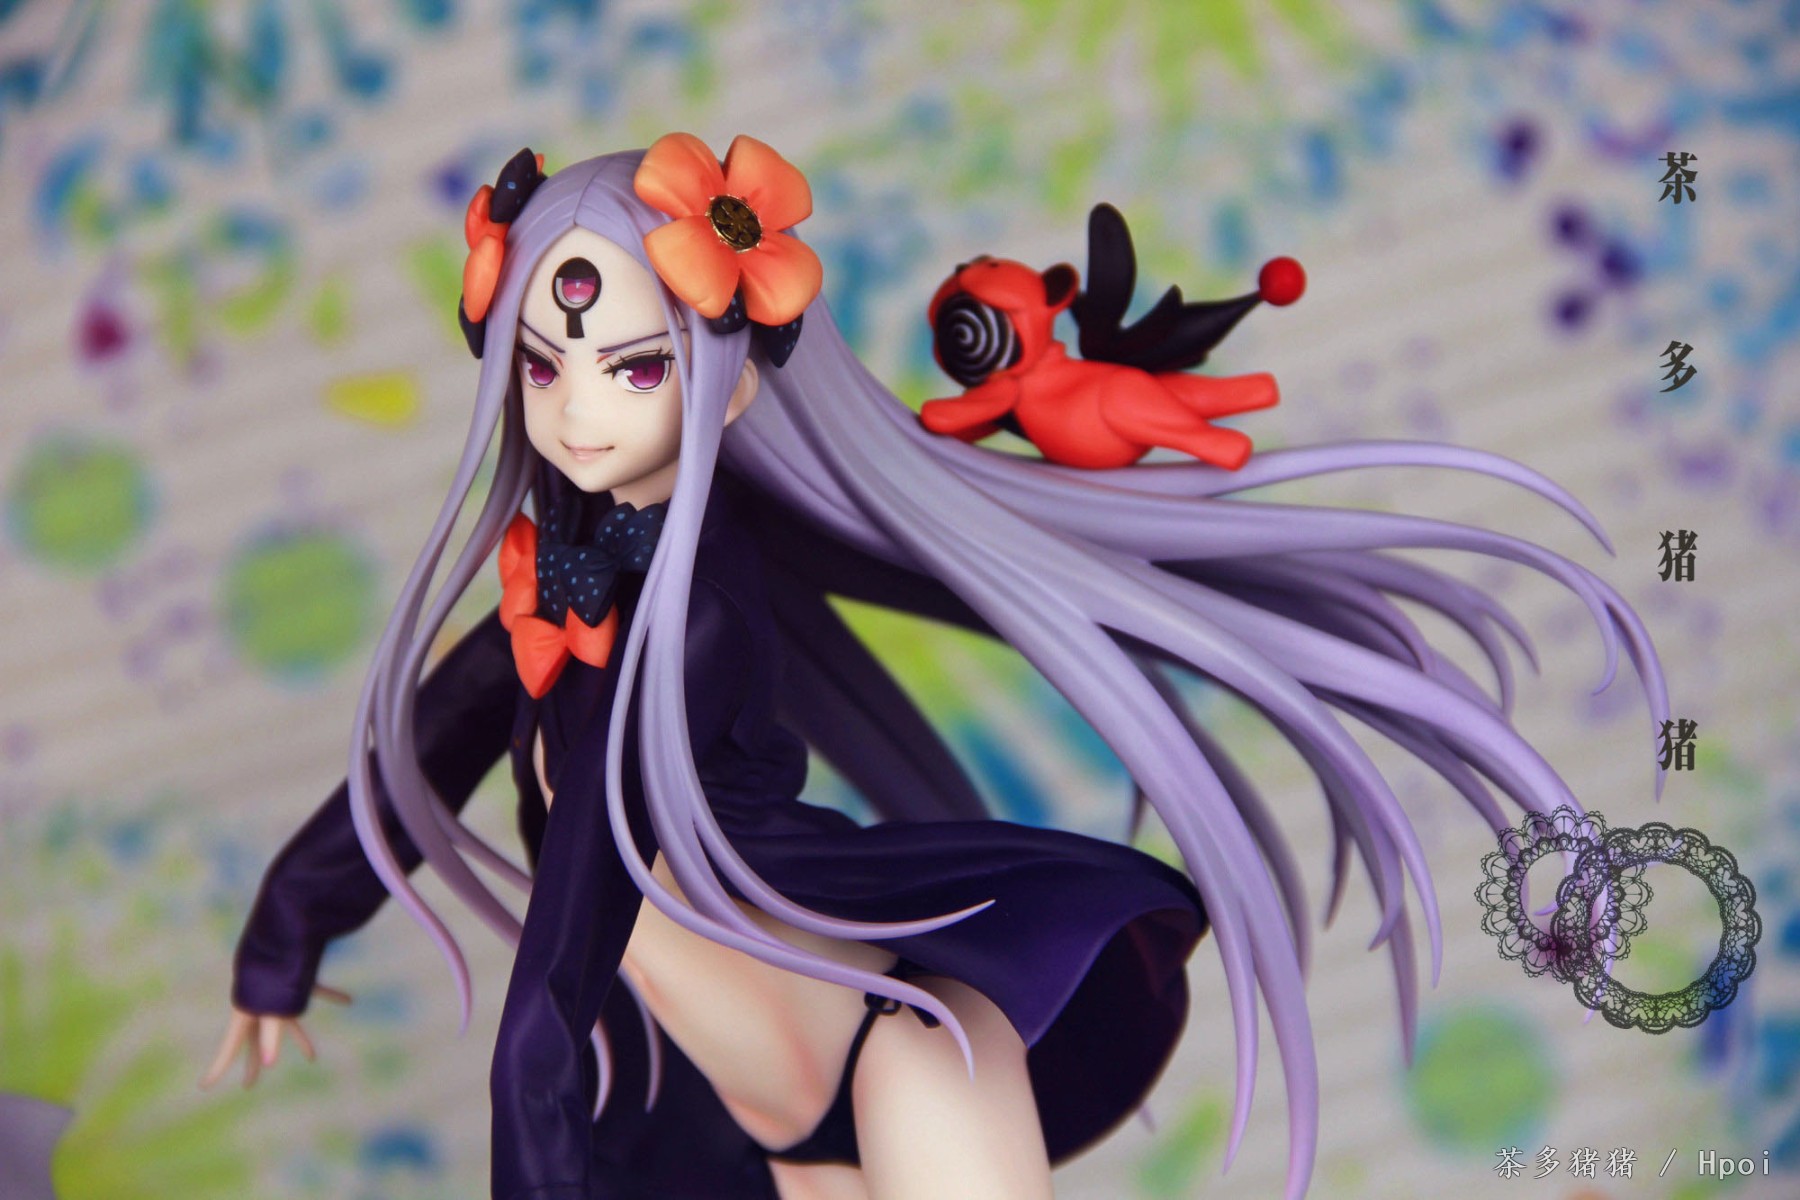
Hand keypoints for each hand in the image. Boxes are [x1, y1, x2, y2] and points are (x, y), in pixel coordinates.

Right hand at [198, 983, 351, 1089]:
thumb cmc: (270, 972)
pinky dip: (331, 995)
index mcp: (246, 1015)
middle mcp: (261, 1008)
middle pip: (258, 1042)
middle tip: (248, 1084)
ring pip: (290, 1025)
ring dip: (301, 1041)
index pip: (229, 1048)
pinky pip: (317, 992)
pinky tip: (348, 1000)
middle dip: (255, 1062)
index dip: (218, 1067)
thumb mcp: (270, 1006)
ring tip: (312, 1058)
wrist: (279, 934)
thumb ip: (270, 1034)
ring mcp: (279, 996)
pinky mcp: (297, 982)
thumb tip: (269, 1064)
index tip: (204, 1086)